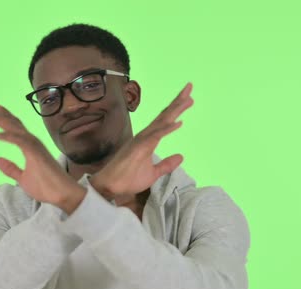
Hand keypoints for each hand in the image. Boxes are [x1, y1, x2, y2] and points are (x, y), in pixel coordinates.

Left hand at [0, 102, 83, 207]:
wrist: (63, 195)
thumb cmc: (47, 187)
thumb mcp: (22, 178)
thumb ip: (10, 169)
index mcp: (29, 146)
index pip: (12, 127)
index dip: (0, 116)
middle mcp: (31, 141)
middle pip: (10, 122)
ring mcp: (34, 145)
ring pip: (12, 127)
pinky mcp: (36, 152)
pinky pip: (18, 140)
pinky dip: (5, 136)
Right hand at [90, 82, 193, 200]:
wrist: (110, 188)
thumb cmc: (128, 179)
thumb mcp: (153, 173)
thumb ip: (166, 165)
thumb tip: (181, 156)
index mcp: (148, 140)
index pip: (164, 121)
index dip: (176, 110)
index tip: (189, 99)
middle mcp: (145, 136)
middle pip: (164, 116)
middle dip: (177, 102)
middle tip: (190, 88)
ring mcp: (141, 141)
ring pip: (160, 122)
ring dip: (174, 111)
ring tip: (188, 100)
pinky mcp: (138, 148)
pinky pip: (154, 137)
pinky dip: (166, 129)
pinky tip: (177, 122)